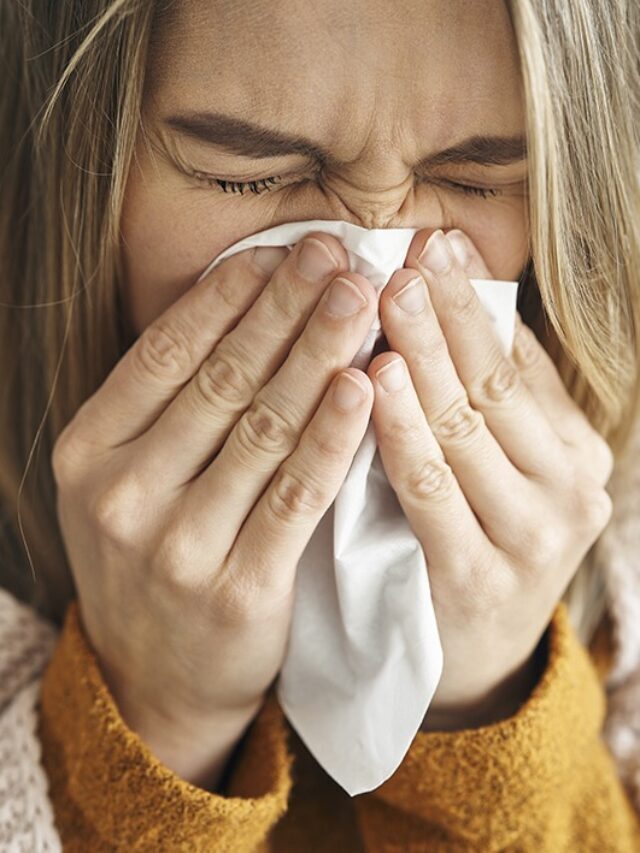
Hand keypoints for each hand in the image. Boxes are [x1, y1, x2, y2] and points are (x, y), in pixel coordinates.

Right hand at [51, 232, 377, 786]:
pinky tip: (362, 385)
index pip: (166, 352)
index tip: (284, 250)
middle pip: (219, 380)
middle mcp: (121, 493)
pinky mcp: (237, 590)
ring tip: (359, 298)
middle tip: (337, 255)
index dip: (230, 295)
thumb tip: (246, 305)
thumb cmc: (154, 559)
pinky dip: (332, 437)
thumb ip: (170, 406)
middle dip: (284, 309)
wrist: (158, 681)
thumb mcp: (128, 479)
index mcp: (88, 450)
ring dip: (316, 354)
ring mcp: (175, 545)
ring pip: (261, 428)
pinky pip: (295, 497)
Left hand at [366, 228, 614, 730]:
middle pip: (497, 386)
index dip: (476, 302)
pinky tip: (375, 382)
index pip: (519, 363)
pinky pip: (432, 491)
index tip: (437, 246)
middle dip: (448, 316)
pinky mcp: (480, 580)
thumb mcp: (498, 473)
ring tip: (390, 297)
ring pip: (467, 429)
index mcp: (575, 454)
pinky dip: (402, 432)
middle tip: (407, 255)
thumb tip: (446, 304)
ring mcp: (532, 538)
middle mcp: (568, 492)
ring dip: (426, 357)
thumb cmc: (475, 546)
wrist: (470, 659)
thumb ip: (481, 403)